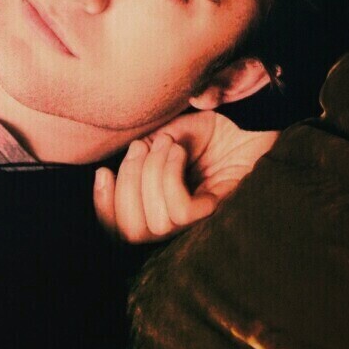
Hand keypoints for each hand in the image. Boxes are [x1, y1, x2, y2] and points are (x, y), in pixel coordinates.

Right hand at [92, 110, 277, 242]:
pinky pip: (181, 210)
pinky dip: (170, 176)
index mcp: (157, 206)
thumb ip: (138, 156)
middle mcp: (177, 220)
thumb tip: (115, 169)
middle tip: (139, 149)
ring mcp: (199, 218)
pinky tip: (178, 151)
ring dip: (150, 176)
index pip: (120, 231)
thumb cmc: (207, 127)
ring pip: (157, 223)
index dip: (104, 208)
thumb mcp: (162, 137)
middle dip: (127, 185)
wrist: (245, 116)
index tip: (103, 173)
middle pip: (133, 232)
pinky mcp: (218, 208)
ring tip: (165, 146)